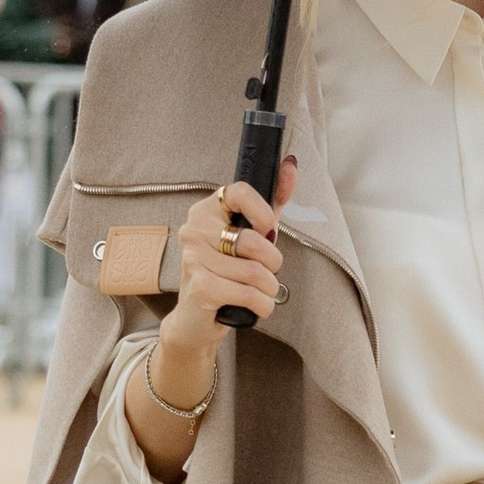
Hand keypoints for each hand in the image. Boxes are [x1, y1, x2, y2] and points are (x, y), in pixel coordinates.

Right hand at [153, 163, 297, 387]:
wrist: (196, 318)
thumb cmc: (226, 272)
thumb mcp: (251, 234)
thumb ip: (271, 203)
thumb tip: (290, 165)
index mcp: (206, 211)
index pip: (239, 191)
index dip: (263, 211)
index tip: (269, 231)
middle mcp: (194, 230)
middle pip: (253, 240)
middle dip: (272, 263)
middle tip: (266, 272)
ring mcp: (194, 259)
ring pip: (255, 272)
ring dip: (269, 288)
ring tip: (260, 292)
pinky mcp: (200, 287)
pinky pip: (249, 294)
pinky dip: (262, 305)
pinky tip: (255, 306)